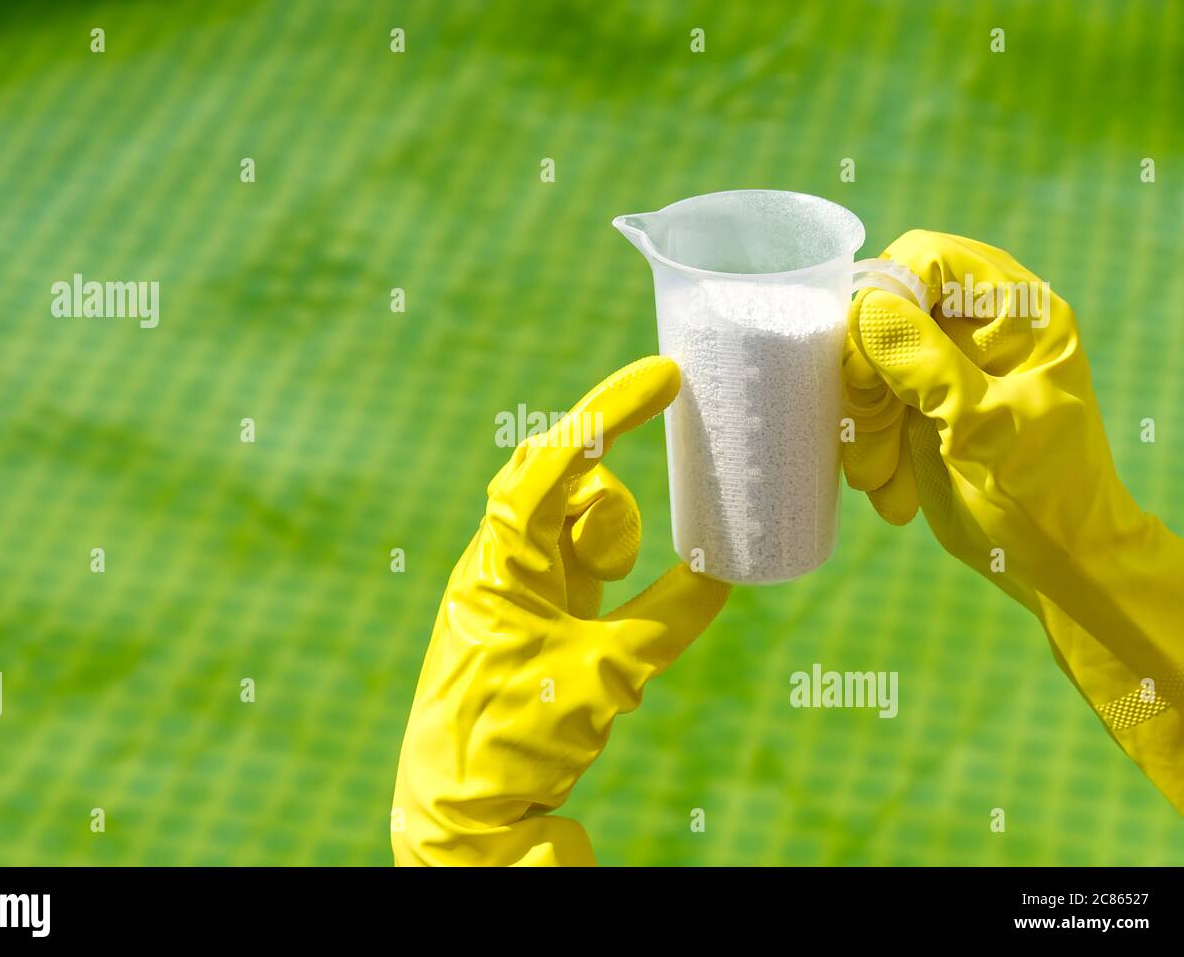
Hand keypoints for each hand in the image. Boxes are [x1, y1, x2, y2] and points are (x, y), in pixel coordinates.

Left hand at [392, 356, 731, 864]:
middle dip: (609, 493)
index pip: (551, 461)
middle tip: (632, 535)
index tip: (664, 375)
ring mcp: (515, 584)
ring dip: (609, 539)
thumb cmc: (513, 737)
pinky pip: (575, 559)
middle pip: (562, 481)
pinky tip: (621, 598)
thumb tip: (722, 573)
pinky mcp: (532, 612)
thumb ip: (668, 621)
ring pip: (572, 521)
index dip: (606, 411)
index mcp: (501, 562)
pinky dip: (608, 563)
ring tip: (611, 599)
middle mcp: (501, 561)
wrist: (461, 808)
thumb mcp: (606, 677)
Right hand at [842, 230, 1183, 815]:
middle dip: (867, 380)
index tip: (865, 351)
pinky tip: (889, 491)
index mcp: (1016, 314)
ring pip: (870, 365)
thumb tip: (869, 308)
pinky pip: (874, 407)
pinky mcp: (925, 409)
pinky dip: (872, 447)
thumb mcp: (983, 427)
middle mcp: (980, 330)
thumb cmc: (1040, 493)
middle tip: (868, 433)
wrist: (1055, 564)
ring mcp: (949, 370)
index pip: (932, 260)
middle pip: (887, 314)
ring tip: (877, 478)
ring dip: (866, 424)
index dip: (888, 293)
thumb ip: (926, 364)